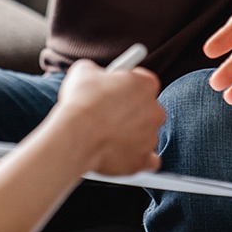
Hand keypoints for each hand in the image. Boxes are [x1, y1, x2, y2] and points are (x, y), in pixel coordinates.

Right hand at [50, 59, 163, 176]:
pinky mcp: (143, 160)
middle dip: (131, 111)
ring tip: (105, 135)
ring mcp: (151, 137)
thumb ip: (96, 72)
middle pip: (147, 108)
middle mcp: (155, 110)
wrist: (77, 135)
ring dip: (130, 134)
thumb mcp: (84, 71)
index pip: (142, 81)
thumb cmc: (81, 101)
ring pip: (145, 134)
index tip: (115, 89)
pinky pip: (148, 161)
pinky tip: (121, 154)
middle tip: (109, 113)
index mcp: (145, 84)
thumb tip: (93, 76)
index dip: (127, 85)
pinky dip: (136, 158)